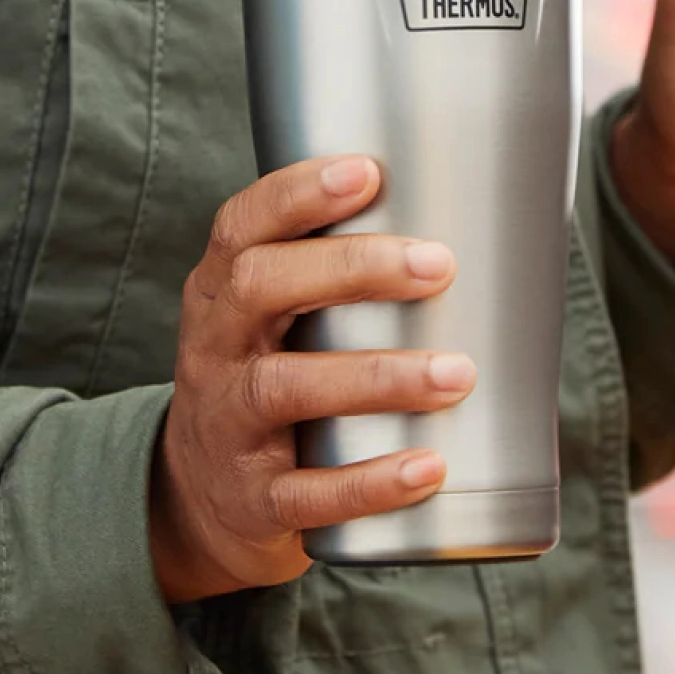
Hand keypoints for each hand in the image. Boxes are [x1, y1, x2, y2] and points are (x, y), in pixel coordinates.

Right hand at [149, 156, 473, 602]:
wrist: (202, 501)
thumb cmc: (270, 379)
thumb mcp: (272, 322)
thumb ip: (336, 275)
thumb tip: (472, 217)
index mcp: (221, 292)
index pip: (243, 226)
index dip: (297, 193)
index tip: (367, 172)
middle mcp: (215, 348)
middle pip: (262, 288)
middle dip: (351, 267)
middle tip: (439, 265)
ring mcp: (228, 424)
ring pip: (286, 389)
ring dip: (377, 377)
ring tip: (457, 373)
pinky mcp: (253, 499)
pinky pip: (307, 492)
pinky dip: (369, 482)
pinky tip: (429, 467)